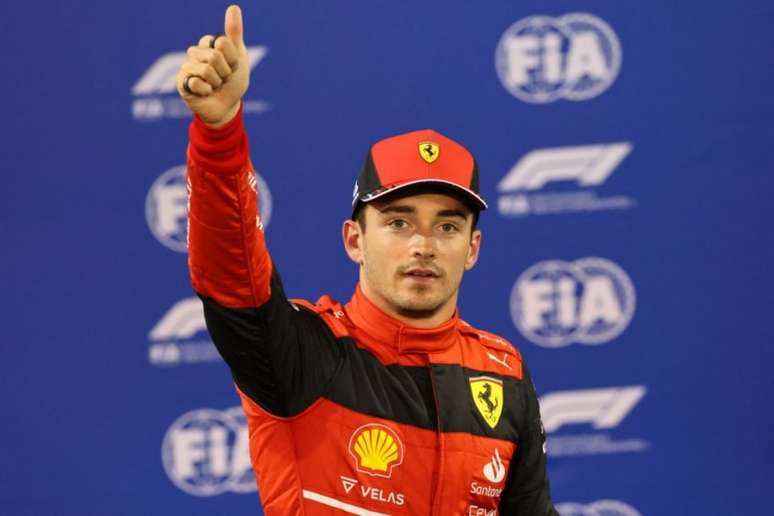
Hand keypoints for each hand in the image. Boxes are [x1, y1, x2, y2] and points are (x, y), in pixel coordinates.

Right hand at [176, 5, 248, 126]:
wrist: (228, 107)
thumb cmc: (232, 82)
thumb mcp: (239, 56)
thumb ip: (234, 33)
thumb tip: (233, 7)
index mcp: (208, 44)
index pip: (222, 42)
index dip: (232, 59)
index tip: (231, 67)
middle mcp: (195, 53)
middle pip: (214, 55)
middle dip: (225, 72)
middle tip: (223, 79)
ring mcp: (186, 67)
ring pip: (207, 69)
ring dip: (217, 82)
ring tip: (214, 86)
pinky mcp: (182, 83)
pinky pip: (197, 82)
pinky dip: (207, 91)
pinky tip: (205, 93)